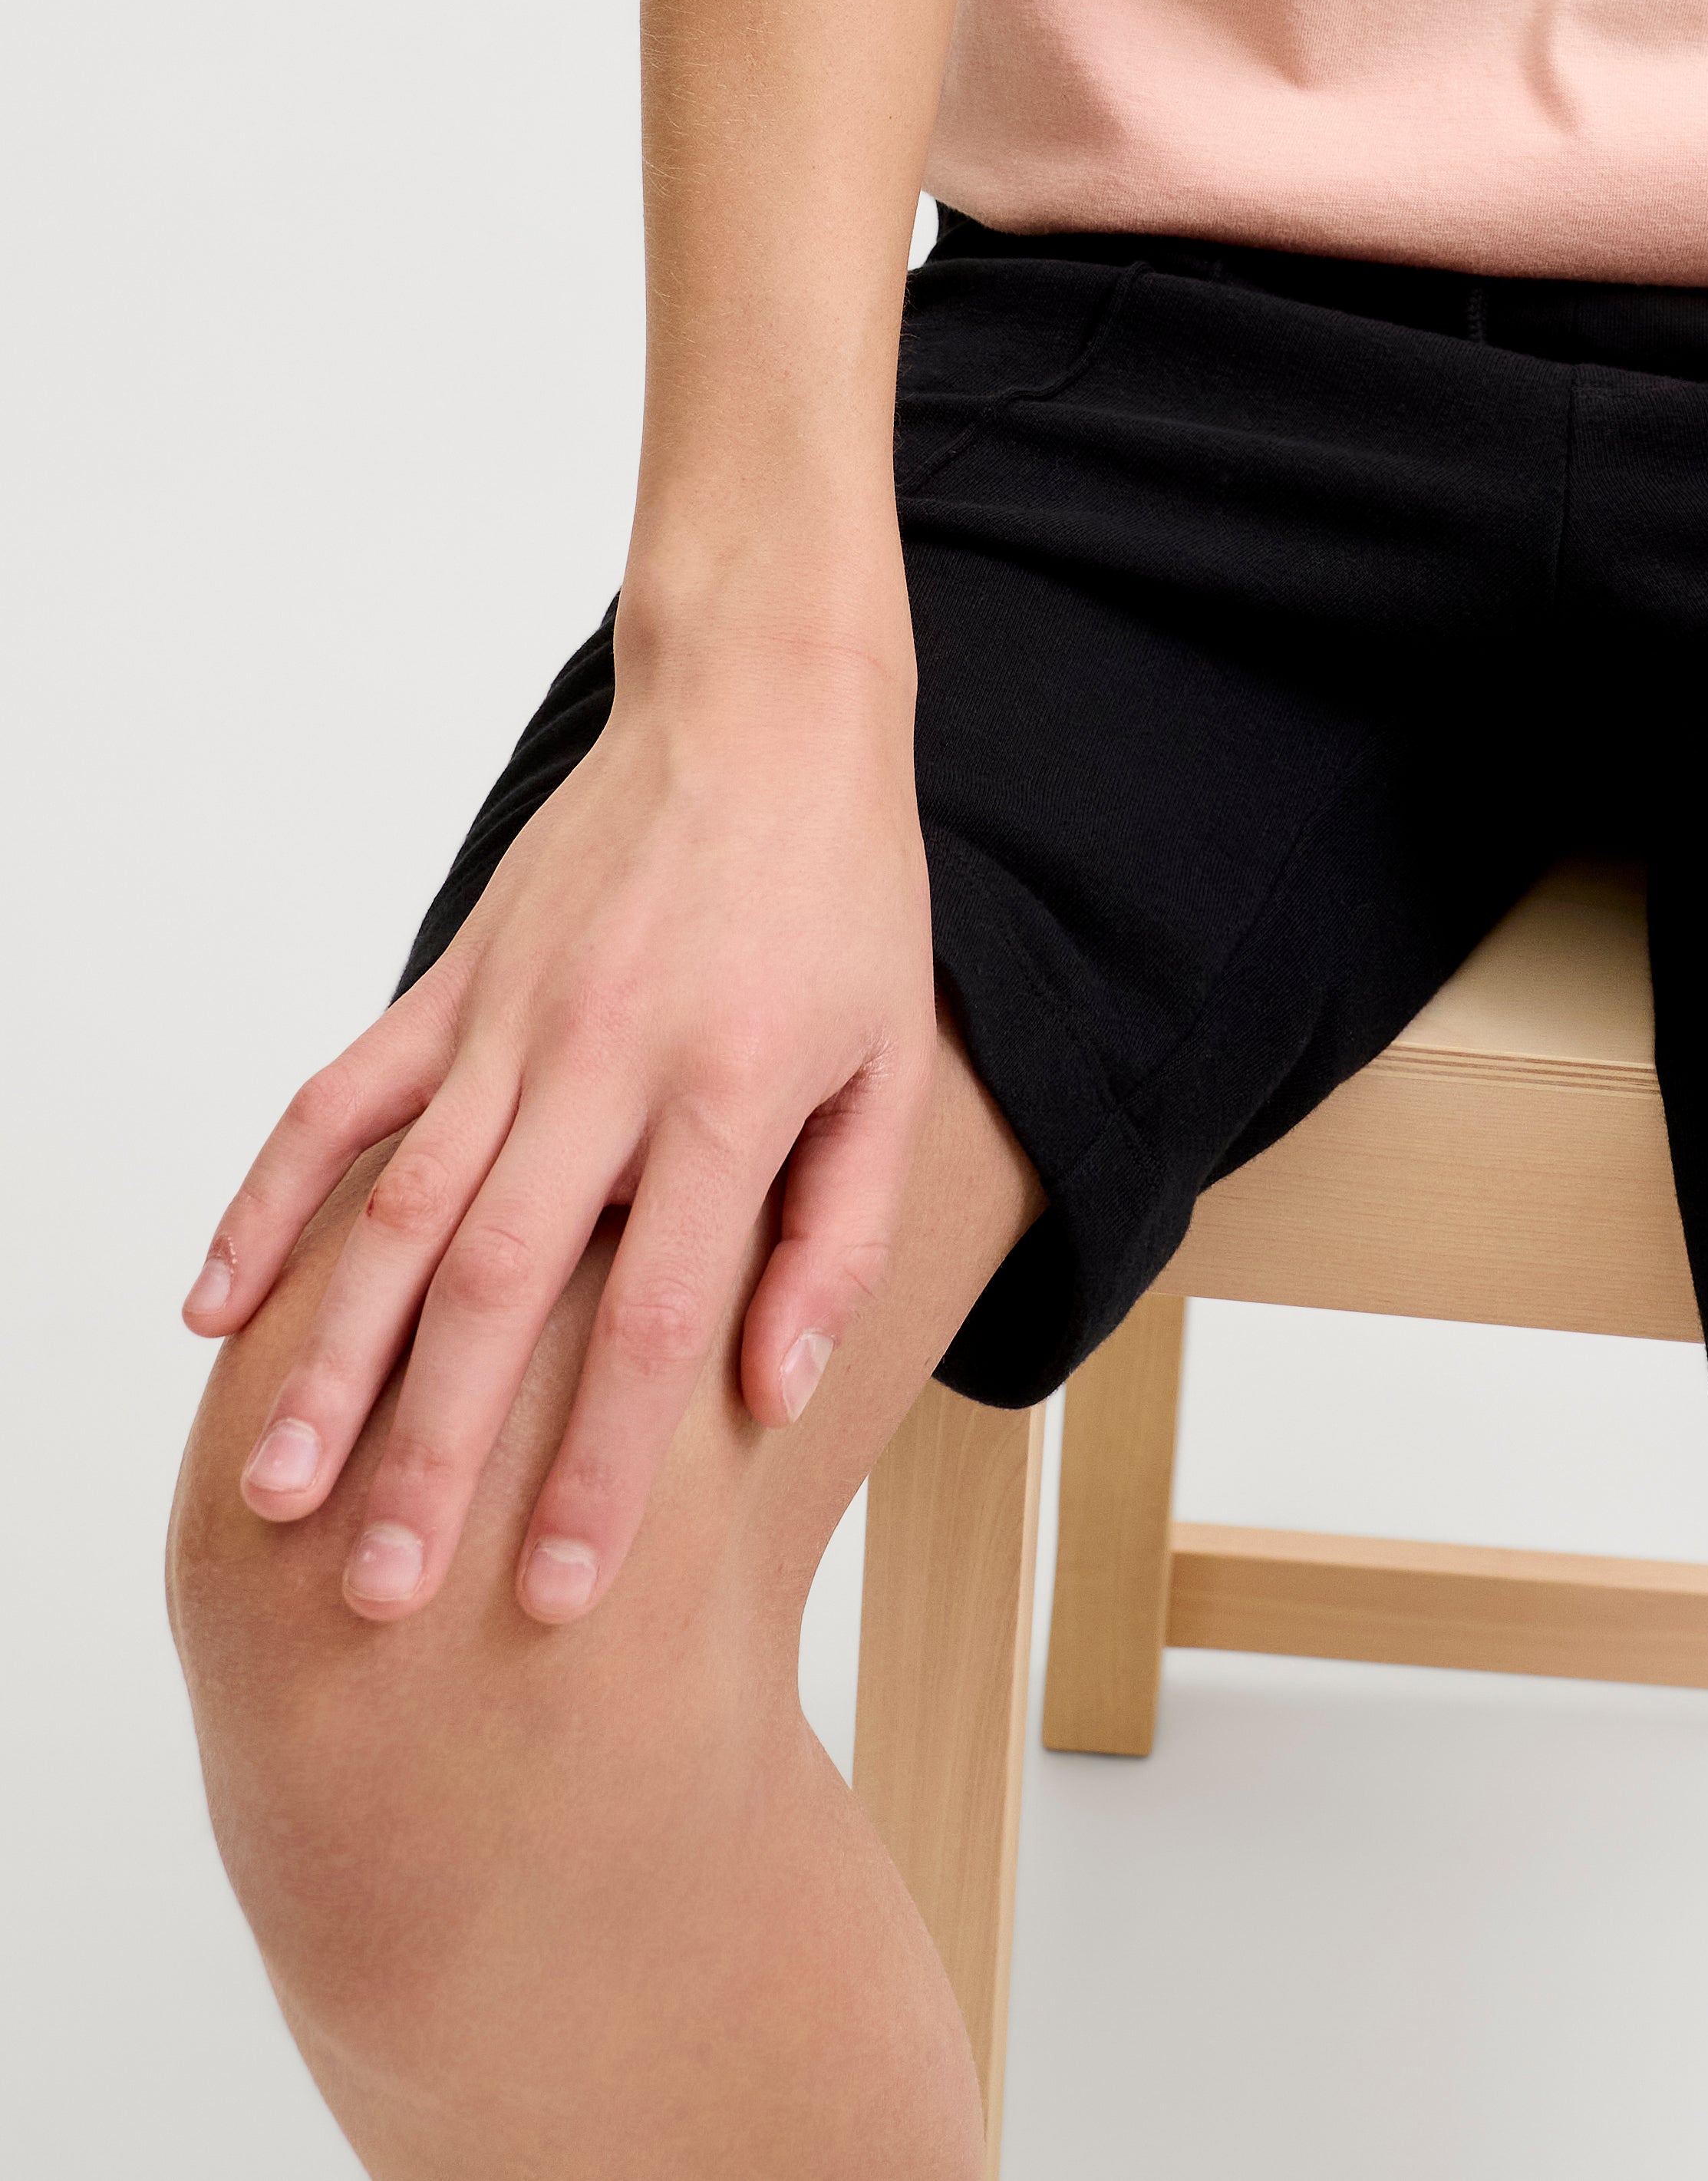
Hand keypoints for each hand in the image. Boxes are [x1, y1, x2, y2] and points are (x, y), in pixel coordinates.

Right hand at [184, 623, 933, 1626]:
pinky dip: (270, 1202)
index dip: (602, 1467)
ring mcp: (511, 1018)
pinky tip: (216, 1312)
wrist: (763, 709)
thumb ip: (840, 1233)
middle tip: (381, 1595)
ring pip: (398, 1212)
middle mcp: (606, 1061)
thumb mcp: (893, 1062)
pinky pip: (339, 1102)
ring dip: (333, 1358)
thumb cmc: (843, 895)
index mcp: (731, 1093)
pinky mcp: (451, 979)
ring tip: (279, 1493)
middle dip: (435, 1453)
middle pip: (503, 1288)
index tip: (561, 1596)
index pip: (658, 1320)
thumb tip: (772, 1393)